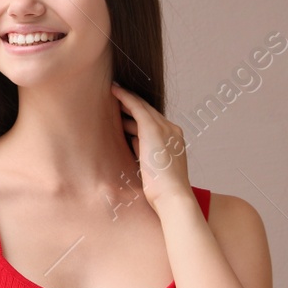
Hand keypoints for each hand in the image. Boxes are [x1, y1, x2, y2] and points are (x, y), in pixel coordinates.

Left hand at [112, 82, 193, 212]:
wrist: (172, 196)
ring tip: (112, 92)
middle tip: (116, 95)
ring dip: (127, 99)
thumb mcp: (152, 165)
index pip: (154, 122)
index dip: (139, 115)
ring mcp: (165, 128)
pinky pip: (137, 107)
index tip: (125, 111)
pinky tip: (114, 91)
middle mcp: (172, 130)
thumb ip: (144, 150)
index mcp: (174, 140)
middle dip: (132, 103)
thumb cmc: (161, 189)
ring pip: (143, 107)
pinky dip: (125, 97)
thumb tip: (132, 139)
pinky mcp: (153, 129)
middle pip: (149, 112)